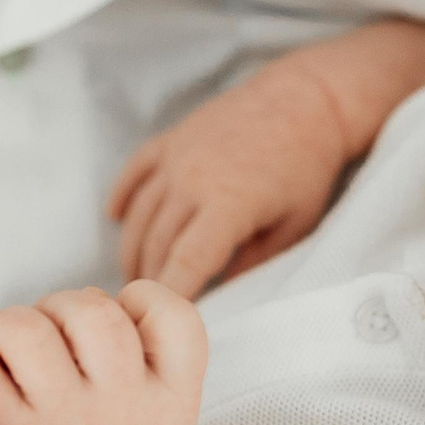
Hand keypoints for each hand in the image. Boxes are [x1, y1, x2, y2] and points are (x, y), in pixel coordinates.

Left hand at [0, 282, 207, 424]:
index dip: (139, 306)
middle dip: (63, 312)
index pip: (172, 311)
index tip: (123, 340)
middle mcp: (129, 415)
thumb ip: (142, 353)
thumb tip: (81, 300)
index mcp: (175, 405)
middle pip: (93, 307)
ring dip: (13, 328)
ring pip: (28, 324)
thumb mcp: (155, 413)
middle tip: (58, 352)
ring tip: (18, 363)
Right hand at [109, 60, 356, 297]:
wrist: (306, 99)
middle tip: (145, 311)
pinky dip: (122, 199)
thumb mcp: (293, 225)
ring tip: (136, 278)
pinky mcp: (171, 139)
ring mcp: (176, 157)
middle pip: (155, 244)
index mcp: (227, 205)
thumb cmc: (307, 167)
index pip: (184, 263)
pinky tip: (117, 220)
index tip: (158, 325)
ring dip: (134, 251)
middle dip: (148, 282)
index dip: (167, 297)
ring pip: (139, 216)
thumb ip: (254, 262)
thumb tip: (220, 292)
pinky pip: (134, 173)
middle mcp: (192, 180)